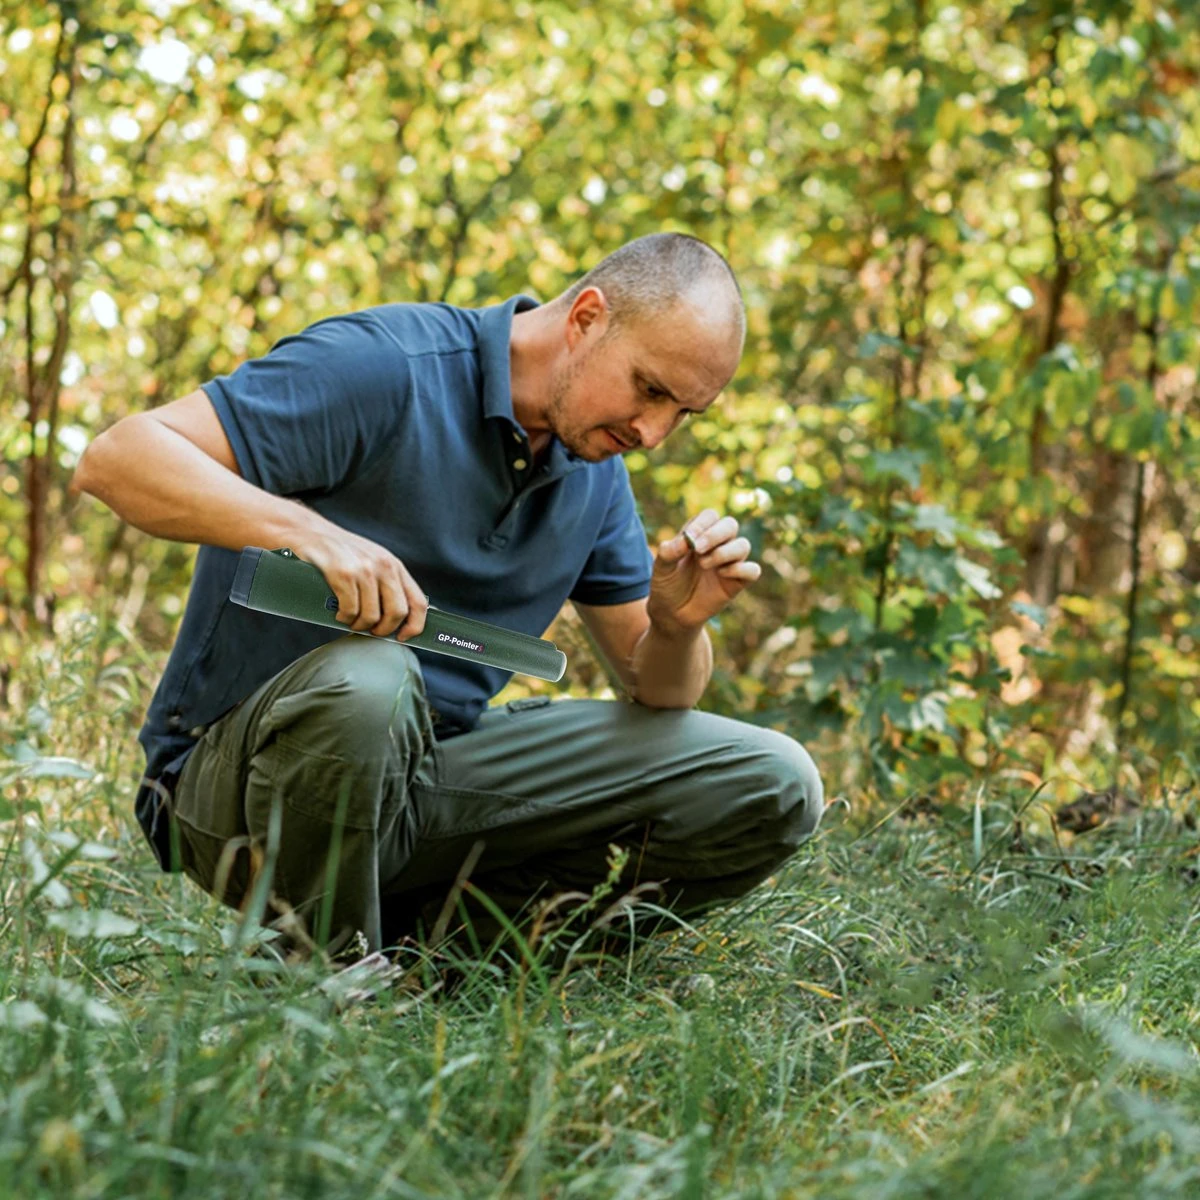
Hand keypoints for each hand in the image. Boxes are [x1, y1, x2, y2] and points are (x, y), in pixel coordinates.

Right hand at [292, 523, 427, 639]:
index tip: (404, 636)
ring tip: (351, 620)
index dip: (415, 625)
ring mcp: (364, 569)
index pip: (418, 602)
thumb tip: (397, 620)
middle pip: (397, 612)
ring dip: (359, 625)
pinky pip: (350, 610)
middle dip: (384, 629)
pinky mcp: (343, 574)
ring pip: (372, 616)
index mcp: (394, 566)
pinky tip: (339, 612)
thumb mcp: (371, 562)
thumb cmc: (340, 552)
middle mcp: (383, 566)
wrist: (308, 532)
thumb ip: (386, 585)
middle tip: (371, 631)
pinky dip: (344, 618)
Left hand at [647, 508, 761, 633]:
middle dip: (715, 534)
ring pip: (743, 545)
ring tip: (703, 565)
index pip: (710, 516)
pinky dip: (740, 569)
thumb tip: (686, 540)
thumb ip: (669, 552)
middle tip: (698, 550)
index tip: (689, 539)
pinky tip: (722, 575)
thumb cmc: (667, 586)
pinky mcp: (737, 582)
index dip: (702, 524)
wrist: (672, 614)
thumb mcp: (661, 568)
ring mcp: (729, 562)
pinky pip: (752, 570)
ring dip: (724, 552)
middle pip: (730, 525)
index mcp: (699, 535)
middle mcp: (717, 545)